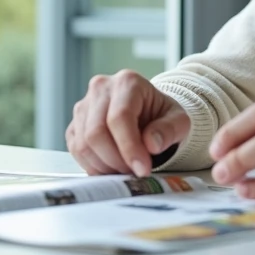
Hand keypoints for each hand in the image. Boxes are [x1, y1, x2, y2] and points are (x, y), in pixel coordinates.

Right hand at [66, 69, 189, 177]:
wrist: (149, 113)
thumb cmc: (162, 115)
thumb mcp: (178, 120)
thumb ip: (169, 130)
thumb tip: (151, 144)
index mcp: (127, 82)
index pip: (119, 117)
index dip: (129, 148)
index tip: (142, 169)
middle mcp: (101, 88)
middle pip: (96, 132)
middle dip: (116, 160)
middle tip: (134, 172)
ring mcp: (84, 105)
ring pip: (83, 144)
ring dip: (105, 166)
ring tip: (126, 170)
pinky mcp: (75, 124)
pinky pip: (76, 150)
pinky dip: (93, 165)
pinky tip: (112, 167)